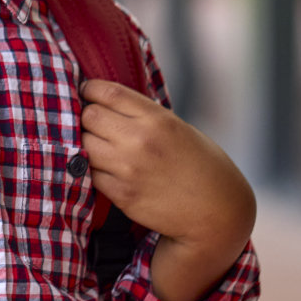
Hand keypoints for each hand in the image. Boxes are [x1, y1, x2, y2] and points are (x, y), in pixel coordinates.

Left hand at [81, 79, 254, 300]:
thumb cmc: (200, 165)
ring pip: (83, 143)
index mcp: (157, 119)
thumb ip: (144, 115)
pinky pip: (90, 173)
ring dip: (87, 143)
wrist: (217, 212)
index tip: (86, 91)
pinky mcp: (121, 194)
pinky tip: (107, 169)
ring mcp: (128, 168)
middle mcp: (140, 140)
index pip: (108, 93)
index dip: (90, 89)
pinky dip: (94, 169)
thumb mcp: (178, 128)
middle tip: (94, 124)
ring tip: (99, 146)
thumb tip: (106, 102)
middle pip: (89, 116)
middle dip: (87, 117)